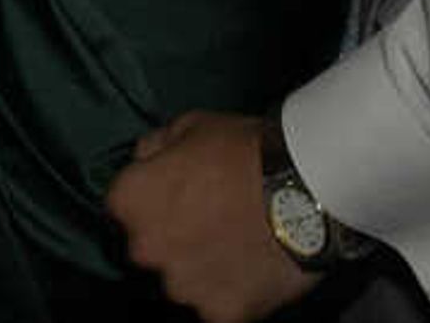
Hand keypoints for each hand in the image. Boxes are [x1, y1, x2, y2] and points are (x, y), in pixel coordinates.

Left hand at [110, 112, 316, 322]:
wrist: (305, 187)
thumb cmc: (244, 150)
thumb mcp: (189, 125)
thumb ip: (154, 148)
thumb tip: (145, 162)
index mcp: (129, 202)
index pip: (124, 208)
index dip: (153, 201)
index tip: (177, 197)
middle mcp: (146, 249)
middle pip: (151, 249)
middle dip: (173, 238)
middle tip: (212, 222)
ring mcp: (183, 286)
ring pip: (183, 283)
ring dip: (201, 270)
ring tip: (237, 247)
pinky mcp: (221, 313)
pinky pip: (219, 308)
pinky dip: (233, 295)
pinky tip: (253, 271)